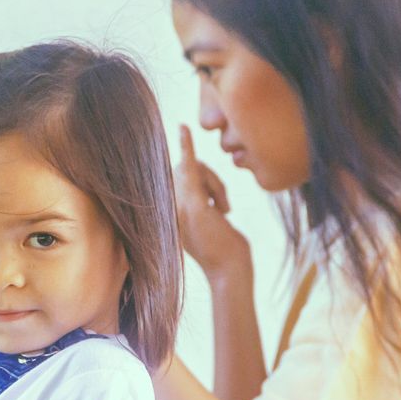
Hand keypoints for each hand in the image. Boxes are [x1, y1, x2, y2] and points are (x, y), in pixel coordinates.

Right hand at [174, 124, 250, 280]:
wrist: (230, 270)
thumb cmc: (226, 251)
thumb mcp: (210, 225)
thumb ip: (203, 208)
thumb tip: (211, 199)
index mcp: (171, 213)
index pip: (174, 178)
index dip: (184, 160)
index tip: (183, 129)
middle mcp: (169, 208)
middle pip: (184, 170)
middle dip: (208, 178)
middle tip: (224, 206)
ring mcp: (179, 205)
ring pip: (194, 170)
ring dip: (216, 184)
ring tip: (225, 210)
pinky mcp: (194, 204)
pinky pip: (190, 169)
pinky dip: (186, 146)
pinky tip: (183, 129)